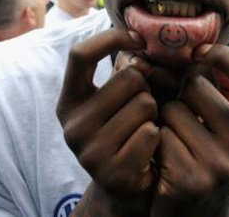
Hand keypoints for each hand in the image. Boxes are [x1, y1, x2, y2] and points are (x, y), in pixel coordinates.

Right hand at [56, 29, 158, 216]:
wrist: (124, 190)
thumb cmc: (126, 131)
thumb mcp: (118, 98)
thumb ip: (125, 70)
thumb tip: (140, 48)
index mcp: (69, 102)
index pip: (80, 54)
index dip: (111, 38)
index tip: (138, 39)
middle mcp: (72, 126)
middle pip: (129, 77)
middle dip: (147, 88)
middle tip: (142, 109)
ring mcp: (89, 152)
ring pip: (145, 104)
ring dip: (155, 114)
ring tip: (144, 130)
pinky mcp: (112, 172)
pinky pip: (151, 132)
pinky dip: (159, 137)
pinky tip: (149, 150)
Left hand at [151, 44, 228, 216]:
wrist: (195, 216)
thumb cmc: (207, 157)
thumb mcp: (227, 128)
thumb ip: (218, 91)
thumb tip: (189, 49)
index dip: (227, 58)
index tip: (201, 51)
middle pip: (198, 86)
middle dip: (181, 91)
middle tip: (181, 113)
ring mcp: (221, 168)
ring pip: (172, 109)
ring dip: (163, 117)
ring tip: (174, 140)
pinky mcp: (189, 181)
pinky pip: (157, 134)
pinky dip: (153, 139)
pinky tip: (162, 159)